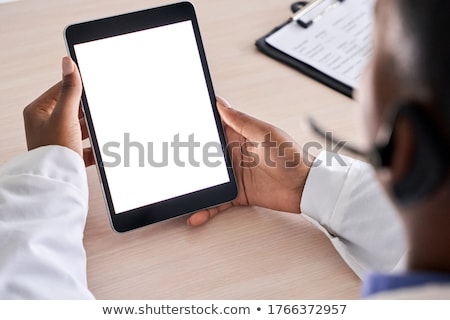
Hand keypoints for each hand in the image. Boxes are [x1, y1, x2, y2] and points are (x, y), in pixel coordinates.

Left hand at [23, 57, 93, 166]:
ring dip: (93, 129)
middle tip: (101, 109)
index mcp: (39, 111)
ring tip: (102, 129)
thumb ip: (70, 89)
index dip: (79, 87)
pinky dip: (95, 146)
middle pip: (74, 109)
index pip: (61, 89)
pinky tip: (103, 146)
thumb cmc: (54, 150)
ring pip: (82, 127)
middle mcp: (46, 124)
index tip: (95, 84)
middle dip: (89, 112)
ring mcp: (59, 140)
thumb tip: (68, 62)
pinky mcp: (70, 153)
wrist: (57, 183)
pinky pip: (86, 145)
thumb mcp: (65, 115)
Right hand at [187, 97, 312, 225]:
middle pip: (206, 154)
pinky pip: (217, 201)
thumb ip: (241, 121)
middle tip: (171, 158)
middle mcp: (234, 155)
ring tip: (178, 189)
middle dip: (189, 156)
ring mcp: (234, 175)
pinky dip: (206, 208)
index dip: (198, 124)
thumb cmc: (291, 157)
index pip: (214, 127)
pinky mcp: (237, 194)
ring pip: (207, 179)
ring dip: (194, 183)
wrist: (305, 187)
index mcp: (240, 136)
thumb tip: (221, 104)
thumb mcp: (265, 134)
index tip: (181, 122)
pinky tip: (196, 213)